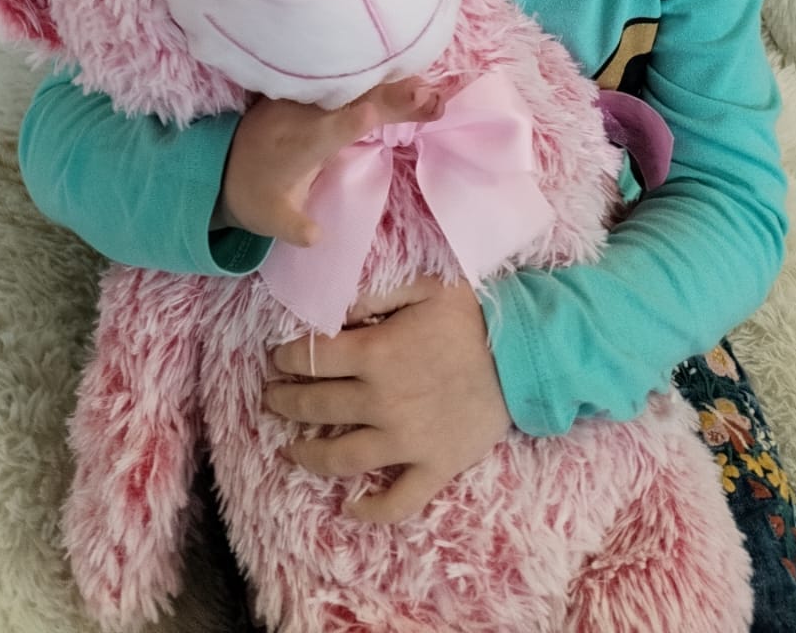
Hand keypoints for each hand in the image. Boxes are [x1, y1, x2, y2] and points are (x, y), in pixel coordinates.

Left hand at [220, 80, 441, 246]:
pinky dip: (384, 83)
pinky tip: (415, 80)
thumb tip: (316, 235)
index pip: (326, 130)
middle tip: (431, 95)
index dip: (349, 121)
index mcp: (298, 144)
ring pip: (359, 88)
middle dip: (391, 97)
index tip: (373, 111)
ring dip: (396, 87)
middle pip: (354, 101)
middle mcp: (306, 114)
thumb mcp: (269, 218)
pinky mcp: (317, 93)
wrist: (224, 162)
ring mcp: (312, 99)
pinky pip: (353, 84)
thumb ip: (293, 225)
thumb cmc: (255, 194)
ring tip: (434, 90)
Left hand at [264, 276, 510, 521]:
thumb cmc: (471, 314)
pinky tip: (349, 508)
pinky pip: (397, 501)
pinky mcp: (434, 468)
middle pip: (315, 408)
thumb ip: (371, 294)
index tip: (276, 359)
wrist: (524, 356)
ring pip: (341, 459)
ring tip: (289, 451)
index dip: (285, 358)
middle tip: (270, 399)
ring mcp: (406, 442)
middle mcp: (380, 403)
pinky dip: (370, 510)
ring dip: (307, 455)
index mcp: (374, 354)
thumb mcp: (421, 285)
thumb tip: (331, 308)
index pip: (309, 358)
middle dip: (284, 403)